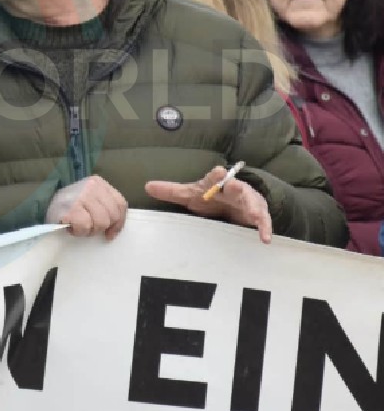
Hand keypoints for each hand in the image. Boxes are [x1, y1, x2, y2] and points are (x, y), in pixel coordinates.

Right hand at [46, 175, 127, 240]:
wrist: (40, 205)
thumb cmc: (67, 207)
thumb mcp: (89, 200)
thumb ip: (104, 206)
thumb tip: (114, 229)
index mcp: (98, 182)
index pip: (120, 204)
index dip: (118, 222)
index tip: (110, 232)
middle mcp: (91, 186)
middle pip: (112, 215)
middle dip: (101, 226)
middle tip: (87, 226)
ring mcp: (80, 196)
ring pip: (101, 223)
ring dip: (89, 230)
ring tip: (78, 225)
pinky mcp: (70, 208)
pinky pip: (85, 226)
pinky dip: (78, 231)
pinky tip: (71, 226)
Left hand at [145, 166, 272, 243]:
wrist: (234, 201)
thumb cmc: (211, 196)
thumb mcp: (190, 194)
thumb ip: (171, 191)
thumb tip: (146, 186)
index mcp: (217, 183)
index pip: (215, 177)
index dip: (216, 176)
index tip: (217, 171)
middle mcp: (233, 190)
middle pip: (235, 187)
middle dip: (236, 186)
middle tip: (234, 186)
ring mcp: (247, 202)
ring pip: (252, 202)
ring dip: (254, 208)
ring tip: (255, 216)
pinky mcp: (256, 215)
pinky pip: (262, 221)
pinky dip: (264, 228)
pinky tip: (264, 238)